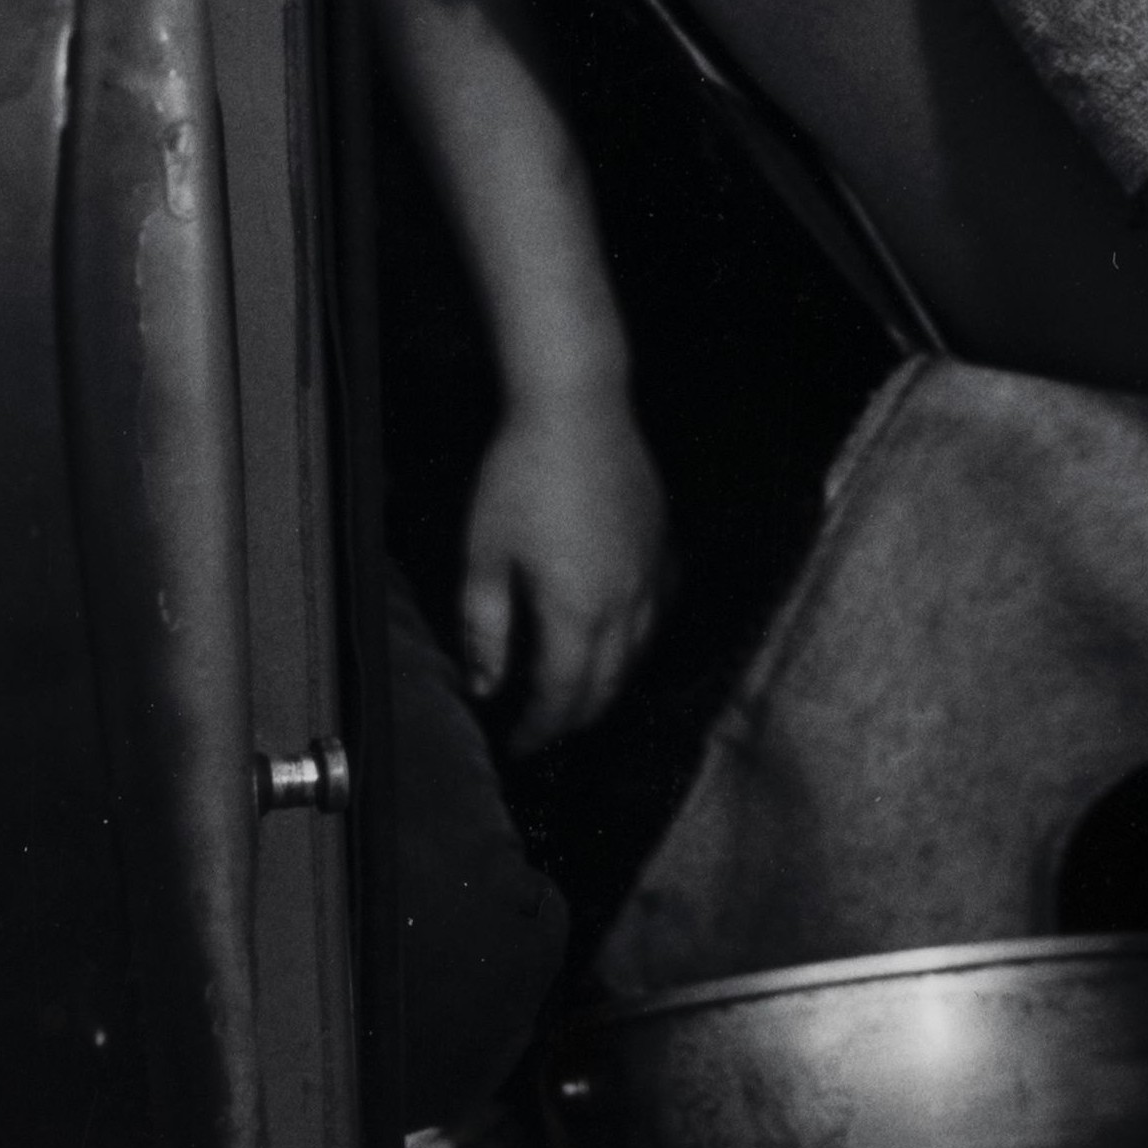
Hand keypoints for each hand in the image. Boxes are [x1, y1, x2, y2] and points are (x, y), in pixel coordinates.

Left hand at [461, 381, 666, 750]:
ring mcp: (651, 570)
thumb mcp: (485, 553)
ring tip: (579, 693)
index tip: (518, 744)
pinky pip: (660, 609)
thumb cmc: (521, 472)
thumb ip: (485, 628)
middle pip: (607, 685)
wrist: (576, 403)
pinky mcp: (663, 541)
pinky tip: (624, 636)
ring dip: (609, 683)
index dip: (539, 730)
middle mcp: (625, 601)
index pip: (562, 696)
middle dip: (574, 717)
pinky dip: (641, 638)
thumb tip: (486, 686)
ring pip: (640, 653)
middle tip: (544, 729)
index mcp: (576, 610)